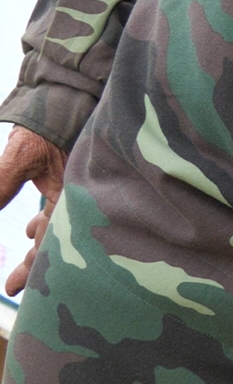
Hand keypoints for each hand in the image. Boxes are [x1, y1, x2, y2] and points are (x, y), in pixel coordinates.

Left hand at [0, 127, 65, 297]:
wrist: (71, 96)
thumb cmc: (51, 125)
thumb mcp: (21, 157)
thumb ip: (0, 184)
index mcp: (69, 196)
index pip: (49, 240)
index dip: (32, 266)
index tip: (11, 287)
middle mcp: (75, 197)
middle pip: (55, 239)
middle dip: (34, 262)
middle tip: (15, 284)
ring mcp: (73, 188)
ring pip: (56, 225)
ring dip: (40, 242)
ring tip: (26, 254)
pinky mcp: (68, 179)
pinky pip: (58, 210)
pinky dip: (44, 223)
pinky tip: (32, 228)